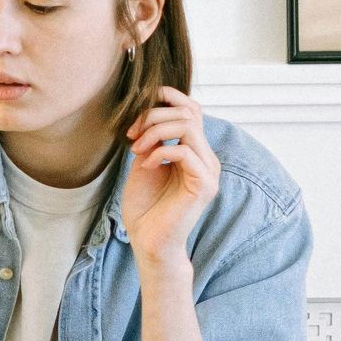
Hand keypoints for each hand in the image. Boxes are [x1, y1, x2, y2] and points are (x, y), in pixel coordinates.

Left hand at [121, 86, 219, 269]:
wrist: (148, 242)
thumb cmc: (145, 208)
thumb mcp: (144, 163)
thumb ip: (152, 139)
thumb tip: (149, 113)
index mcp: (195, 151)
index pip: (192, 109)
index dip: (168, 97)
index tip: (137, 109)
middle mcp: (206, 158)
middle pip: (189, 112)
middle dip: (154, 115)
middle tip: (131, 134)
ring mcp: (209, 171)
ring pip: (188, 126)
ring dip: (155, 131)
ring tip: (136, 149)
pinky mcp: (204, 185)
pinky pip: (184, 152)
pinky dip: (160, 152)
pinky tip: (145, 166)